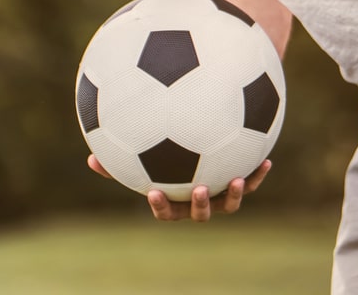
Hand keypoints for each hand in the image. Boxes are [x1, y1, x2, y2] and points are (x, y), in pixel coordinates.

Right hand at [87, 154, 271, 221]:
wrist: (203, 144)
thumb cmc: (164, 152)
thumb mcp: (143, 154)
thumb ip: (119, 160)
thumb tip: (90, 157)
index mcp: (175, 197)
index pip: (165, 209)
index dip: (160, 204)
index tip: (153, 190)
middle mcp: (198, 199)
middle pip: (199, 212)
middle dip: (199, 205)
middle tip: (200, 188)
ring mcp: (220, 193)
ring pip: (229, 204)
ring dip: (234, 194)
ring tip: (237, 178)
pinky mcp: (241, 181)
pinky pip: (251, 182)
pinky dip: (258, 174)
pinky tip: (267, 160)